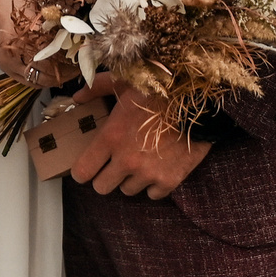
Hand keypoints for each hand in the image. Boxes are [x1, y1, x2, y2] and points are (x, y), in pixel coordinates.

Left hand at [64, 74, 212, 199]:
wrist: (198, 102)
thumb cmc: (159, 90)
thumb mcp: (124, 82)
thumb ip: (96, 89)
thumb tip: (77, 98)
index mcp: (111, 137)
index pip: (82, 171)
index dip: (82, 170)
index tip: (87, 165)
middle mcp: (127, 160)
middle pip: (101, 188)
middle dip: (105, 176)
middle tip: (114, 164)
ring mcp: (149, 173)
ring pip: (127, 191)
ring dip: (130, 179)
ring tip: (139, 161)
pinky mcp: (170, 180)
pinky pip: (152, 195)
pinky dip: (154, 185)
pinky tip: (157, 167)